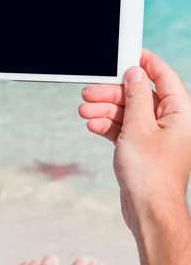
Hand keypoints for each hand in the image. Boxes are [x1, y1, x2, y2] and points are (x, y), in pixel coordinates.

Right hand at [79, 49, 190, 230]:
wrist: (149, 211)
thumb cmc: (151, 174)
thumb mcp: (139, 127)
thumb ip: (136, 97)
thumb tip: (135, 74)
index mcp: (180, 112)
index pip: (163, 77)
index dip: (145, 63)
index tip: (126, 53)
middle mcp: (170, 122)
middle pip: (139, 96)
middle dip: (113, 93)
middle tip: (89, 92)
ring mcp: (155, 136)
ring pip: (129, 113)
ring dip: (106, 111)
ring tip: (84, 111)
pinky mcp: (142, 149)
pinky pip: (124, 130)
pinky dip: (109, 127)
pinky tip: (93, 125)